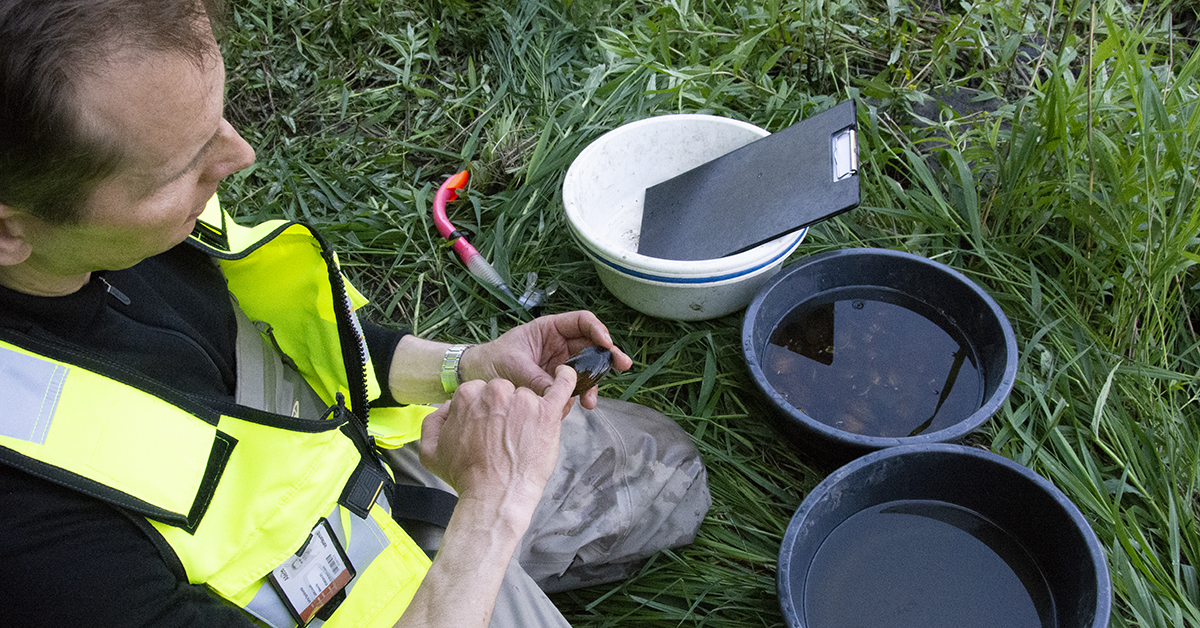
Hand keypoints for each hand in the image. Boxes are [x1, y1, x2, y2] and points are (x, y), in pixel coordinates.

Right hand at [418, 364, 576, 505]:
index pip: (481, 391)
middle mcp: (495, 393)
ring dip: (528, 412)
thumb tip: (447, 409)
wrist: (494, 496)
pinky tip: (565, 375)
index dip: (486, 411)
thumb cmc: (466, 477)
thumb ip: (433, 422)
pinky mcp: (547, 412)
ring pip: (528, 396)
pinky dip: (565, 379)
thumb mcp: (431, 451)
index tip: (489, 428)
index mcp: (468, 395)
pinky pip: (561, 385)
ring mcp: (523, 401)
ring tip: (524, 438)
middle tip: (506, 436)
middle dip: (506, 410)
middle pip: (506, 391)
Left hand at [459, 311, 632, 408]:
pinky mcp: (558, 384)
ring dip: (593, 384)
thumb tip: (556, 392)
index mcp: (549, 329)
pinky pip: (575, 388)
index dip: (598, 330)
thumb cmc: (492, 361)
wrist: (477, 379)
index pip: (582, 322)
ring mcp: (561, 365)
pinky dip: (578, 397)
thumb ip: (537, 378)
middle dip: (608, 356)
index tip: (606, 344)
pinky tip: (574, 406)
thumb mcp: (513, 366)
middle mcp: (559, 345)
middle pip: (592, 346)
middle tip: (622, 365)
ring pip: (587, 370)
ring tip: (590, 401)